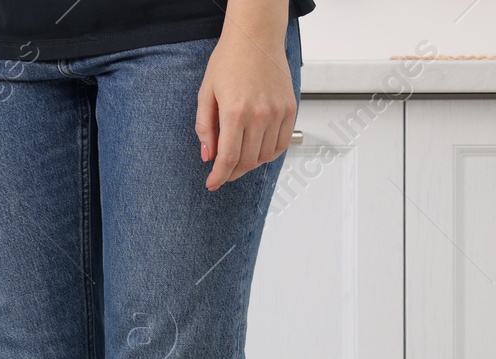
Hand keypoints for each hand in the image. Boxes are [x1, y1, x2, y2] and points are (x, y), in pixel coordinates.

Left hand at [195, 30, 295, 191]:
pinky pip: (281, 143)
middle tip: (223, 172)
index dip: (219, 176)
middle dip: (232, 172)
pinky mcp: (290, 108)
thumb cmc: (229, 61)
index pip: (228, 158)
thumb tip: (208, 156)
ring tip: (239, 159)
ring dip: (250, 164)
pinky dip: (269, 153)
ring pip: (265, 156)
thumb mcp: (206, 94)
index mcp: (235, 112)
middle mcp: (259, 115)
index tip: (212, 183)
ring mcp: (277, 112)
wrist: (255, 37)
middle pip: (247, 161)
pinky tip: (257, 150)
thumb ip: (205, 128)